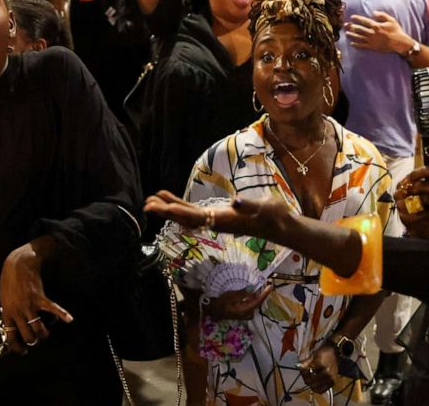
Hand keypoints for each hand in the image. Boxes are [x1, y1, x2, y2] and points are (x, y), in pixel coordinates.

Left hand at [0, 237, 72, 353]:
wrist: (18, 263)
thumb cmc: (9, 279)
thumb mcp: (4, 298)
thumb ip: (8, 311)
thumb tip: (13, 323)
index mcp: (6, 313)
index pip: (10, 337)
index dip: (17, 348)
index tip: (23, 350)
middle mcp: (18, 312)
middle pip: (28, 336)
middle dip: (33, 341)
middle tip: (36, 340)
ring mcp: (29, 306)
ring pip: (39, 329)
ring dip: (44, 334)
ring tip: (45, 334)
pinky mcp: (40, 298)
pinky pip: (53, 309)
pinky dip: (63, 314)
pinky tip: (69, 319)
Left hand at [144, 191, 291, 242]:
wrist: (282, 226)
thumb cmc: (276, 216)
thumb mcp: (266, 208)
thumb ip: (250, 205)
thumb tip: (235, 202)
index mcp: (225, 220)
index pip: (198, 217)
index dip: (180, 212)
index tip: (163, 208)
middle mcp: (217, 222)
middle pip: (187, 218)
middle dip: (166, 211)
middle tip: (146, 204)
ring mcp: (216, 220)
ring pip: (187, 215)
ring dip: (169, 208)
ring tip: (151, 200)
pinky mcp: (219, 216)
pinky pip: (195, 212)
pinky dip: (181, 206)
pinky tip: (170, 201)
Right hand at [204, 284, 271, 320]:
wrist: (212, 310)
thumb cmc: (220, 303)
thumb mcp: (230, 296)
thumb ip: (242, 294)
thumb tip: (253, 290)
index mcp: (244, 310)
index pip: (257, 302)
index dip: (264, 294)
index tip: (270, 286)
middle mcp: (246, 314)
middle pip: (257, 304)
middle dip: (261, 295)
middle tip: (264, 285)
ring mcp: (243, 314)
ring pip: (253, 305)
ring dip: (255, 297)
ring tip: (257, 288)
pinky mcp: (241, 313)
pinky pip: (249, 305)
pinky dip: (251, 299)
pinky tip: (248, 294)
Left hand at [300, 344, 338, 393]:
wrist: (335, 353)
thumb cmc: (323, 352)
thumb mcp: (313, 355)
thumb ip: (305, 362)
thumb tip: (297, 367)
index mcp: (321, 365)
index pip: (307, 373)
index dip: (303, 371)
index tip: (302, 369)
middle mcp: (327, 374)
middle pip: (311, 382)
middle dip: (306, 379)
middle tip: (305, 375)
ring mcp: (330, 380)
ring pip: (315, 388)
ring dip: (311, 384)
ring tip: (310, 378)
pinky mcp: (333, 383)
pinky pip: (322, 390)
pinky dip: (317, 389)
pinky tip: (315, 383)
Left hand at [346, 11, 413, 53]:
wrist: (399, 43)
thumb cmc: (396, 31)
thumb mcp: (391, 20)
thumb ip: (382, 15)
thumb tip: (373, 12)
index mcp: (376, 26)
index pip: (364, 21)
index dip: (357, 18)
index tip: (352, 17)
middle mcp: (372, 33)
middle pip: (359, 29)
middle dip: (351, 26)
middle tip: (345, 25)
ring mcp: (372, 41)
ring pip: (359, 38)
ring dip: (352, 35)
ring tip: (346, 33)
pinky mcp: (372, 47)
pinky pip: (362, 46)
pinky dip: (356, 45)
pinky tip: (352, 43)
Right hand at [394, 167, 428, 238]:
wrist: (418, 227)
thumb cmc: (423, 206)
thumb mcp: (425, 193)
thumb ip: (428, 184)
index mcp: (403, 184)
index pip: (412, 175)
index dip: (423, 171)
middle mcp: (400, 193)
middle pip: (419, 186)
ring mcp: (401, 205)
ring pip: (423, 199)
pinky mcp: (405, 217)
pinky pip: (425, 213)